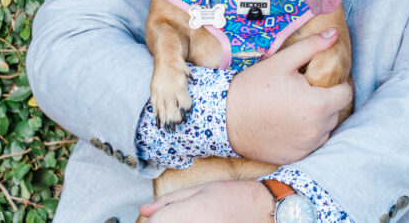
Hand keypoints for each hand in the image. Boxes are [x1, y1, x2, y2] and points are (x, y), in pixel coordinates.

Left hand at [139, 179, 272, 221]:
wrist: (264, 211)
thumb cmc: (237, 196)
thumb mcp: (203, 189)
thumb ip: (171, 200)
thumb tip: (144, 210)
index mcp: (192, 211)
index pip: (155, 222)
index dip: (153, 219)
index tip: (159, 216)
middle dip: (165, 222)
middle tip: (182, 215)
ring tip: (196, 217)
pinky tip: (200, 221)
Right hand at [226, 28, 351, 163]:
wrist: (224, 118)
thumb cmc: (253, 87)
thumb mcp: (282, 62)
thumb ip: (312, 47)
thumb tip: (333, 34)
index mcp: (318, 105)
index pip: (345, 93)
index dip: (335, 84)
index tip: (319, 80)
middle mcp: (316, 130)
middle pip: (336, 111)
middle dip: (326, 100)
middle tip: (304, 92)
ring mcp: (306, 147)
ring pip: (325, 129)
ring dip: (318, 119)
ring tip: (295, 108)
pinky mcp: (295, 157)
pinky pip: (311, 144)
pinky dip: (306, 135)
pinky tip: (289, 124)